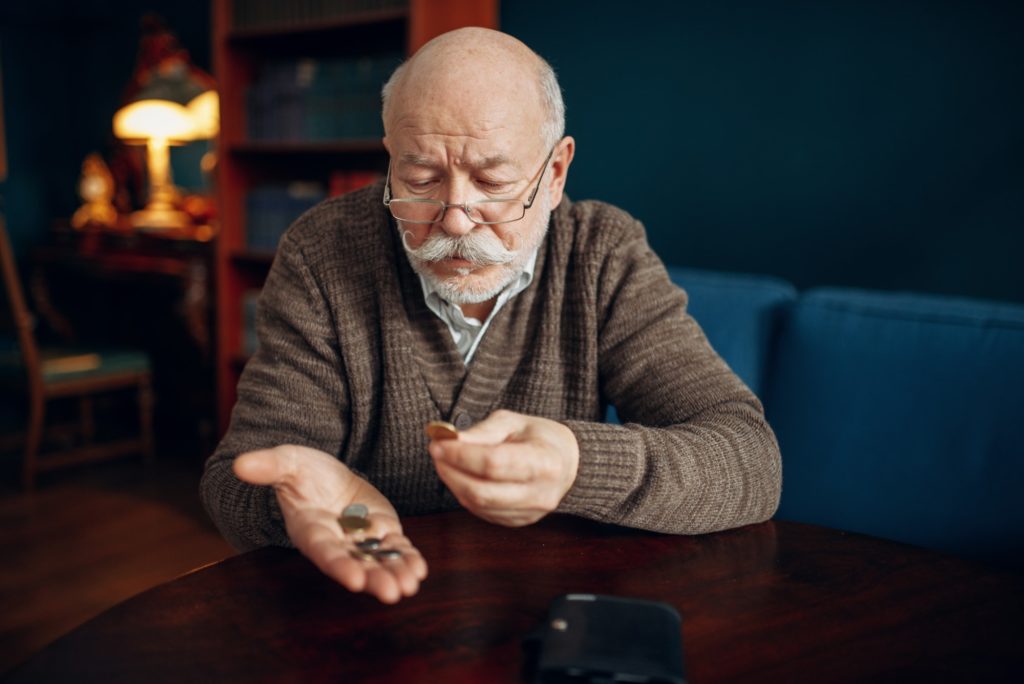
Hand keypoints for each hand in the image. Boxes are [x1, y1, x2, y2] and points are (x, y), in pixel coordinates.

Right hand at [233, 444, 427, 603]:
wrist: (325, 474)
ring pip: (378, 560)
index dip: (339, 565)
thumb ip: (268, 466)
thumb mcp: (287, 462)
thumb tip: (240, 464)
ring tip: (410, 585)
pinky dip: (406, 558)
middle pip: (356, 563)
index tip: (355, 579)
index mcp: (311, 529)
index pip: (324, 551)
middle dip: (374, 578)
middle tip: (393, 593)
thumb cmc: (302, 470)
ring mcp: (360, 539)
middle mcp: (336, 541)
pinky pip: (395, 548)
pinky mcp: (381, 531)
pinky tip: (419, 570)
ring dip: (394, 573)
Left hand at [429, 410, 579, 525]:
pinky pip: (482, 513)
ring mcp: (530, 513)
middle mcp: (540, 494)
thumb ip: (483, 431)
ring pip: (478, 505)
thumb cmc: (540, 438)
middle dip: (451, 472)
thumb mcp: (515, 422)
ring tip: (445, 462)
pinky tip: (460, 477)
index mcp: (545, 462)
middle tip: (436, 453)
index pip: (494, 463)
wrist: (568, 464)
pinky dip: (464, 494)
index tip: (439, 443)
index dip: (461, 455)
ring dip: (453, 483)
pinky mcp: (518, 522)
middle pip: (482, 491)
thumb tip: (451, 440)